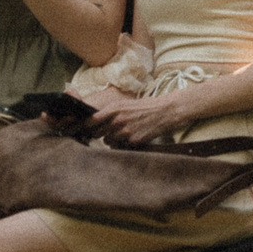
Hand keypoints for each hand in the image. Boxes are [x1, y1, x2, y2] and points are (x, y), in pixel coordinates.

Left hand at [87, 85, 204, 147]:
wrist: (167, 111)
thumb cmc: (147, 106)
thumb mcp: (126, 104)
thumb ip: (110, 113)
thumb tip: (95, 121)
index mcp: (114, 108)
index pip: (90, 121)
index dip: (85, 126)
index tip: (84, 129)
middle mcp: (117, 120)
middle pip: (96, 133)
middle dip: (99, 133)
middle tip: (107, 131)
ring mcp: (125, 131)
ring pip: (108, 141)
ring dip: (113, 139)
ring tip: (125, 132)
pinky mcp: (134, 141)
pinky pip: (121, 146)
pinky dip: (125, 144)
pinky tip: (134, 136)